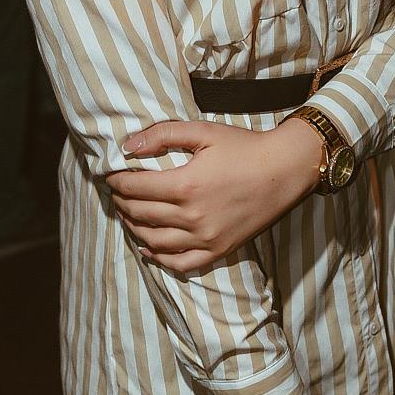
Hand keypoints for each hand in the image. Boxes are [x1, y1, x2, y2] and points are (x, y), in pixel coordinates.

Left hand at [104, 117, 323, 271]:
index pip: (136, 188)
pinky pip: (181, 263)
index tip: (110, 176)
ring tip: (127, 215)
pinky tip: (148, 248)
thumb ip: (162, 135)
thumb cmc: (244, 147)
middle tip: (116, 193)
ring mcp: (206, 238)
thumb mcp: (203, 131)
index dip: (117, 182)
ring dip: (134, 228)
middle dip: (122, 203)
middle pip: (141, 214)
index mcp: (186, 185)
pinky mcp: (219, 250)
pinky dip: (159, 259)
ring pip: (155, 241)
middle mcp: (192, 217)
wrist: (284, 170)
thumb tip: (127, 146)